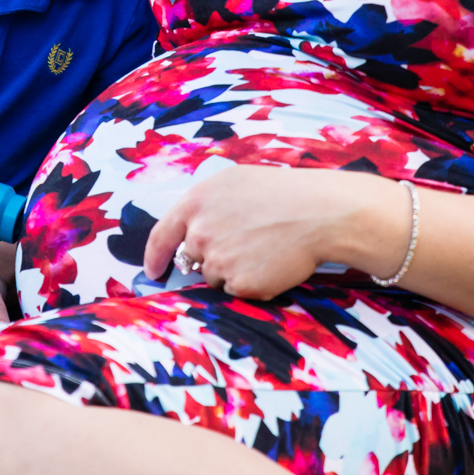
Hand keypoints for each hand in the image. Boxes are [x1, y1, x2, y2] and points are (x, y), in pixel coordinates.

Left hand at [143, 164, 375, 299]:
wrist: (319, 213)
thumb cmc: (283, 193)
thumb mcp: (235, 183)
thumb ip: (206, 205)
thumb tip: (192, 229)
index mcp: (196, 203)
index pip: (161, 236)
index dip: (155, 257)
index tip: (154, 271)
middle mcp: (200, 233)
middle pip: (194, 259)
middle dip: (214, 256)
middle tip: (247, 243)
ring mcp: (218, 260)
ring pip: (216, 277)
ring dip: (234, 270)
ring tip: (265, 249)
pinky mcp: (239, 283)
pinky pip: (238, 290)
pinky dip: (253, 283)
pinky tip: (272, 263)